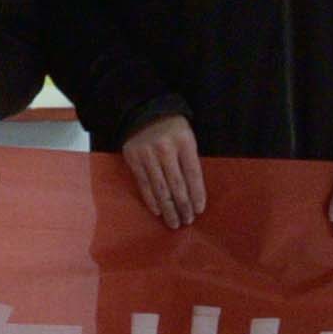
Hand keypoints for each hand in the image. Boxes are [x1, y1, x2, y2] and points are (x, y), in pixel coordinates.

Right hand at [119, 116, 207, 230]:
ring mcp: (147, 154)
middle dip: (183, 206)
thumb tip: (194, 194)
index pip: (193, 174)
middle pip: (177, 185)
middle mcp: (165, 149)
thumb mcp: (187, 138)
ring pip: (160, 189)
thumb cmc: (172, 128)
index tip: (199, 210)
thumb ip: (189, 161)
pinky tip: (158, 211)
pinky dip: (151, 200)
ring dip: (169, 209)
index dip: (197, 195)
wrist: (144, 111)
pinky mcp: (133, 159)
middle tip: (187, 222)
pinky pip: (144, 184)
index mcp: (184, 142)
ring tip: (174, 222)